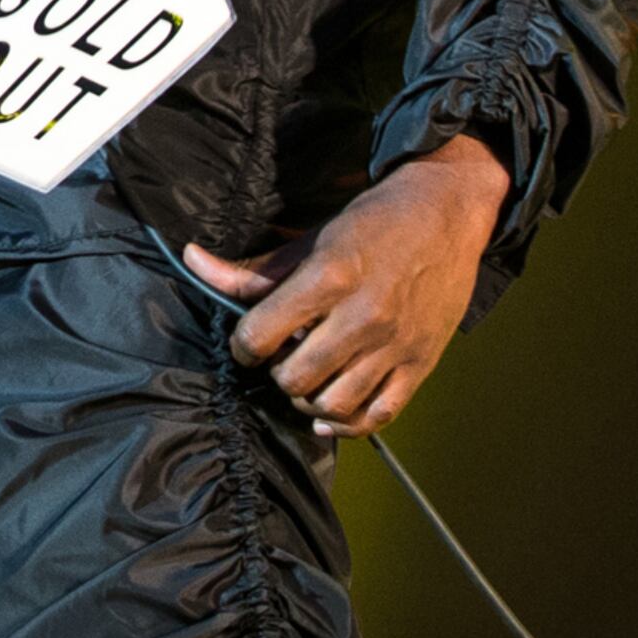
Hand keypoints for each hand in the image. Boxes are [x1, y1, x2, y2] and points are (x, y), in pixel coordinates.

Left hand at [182, 134, 510, 436]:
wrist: (444, 214)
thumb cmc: (373, 223)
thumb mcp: (309, 240)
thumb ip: (252, 270)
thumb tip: (192, 262)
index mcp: (329, 277)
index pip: (260, 334)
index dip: (243, 344)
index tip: (248, 341)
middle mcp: (362, 316)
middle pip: (294, 377)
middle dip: (277, 371)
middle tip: (282, 356)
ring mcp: (394, 344)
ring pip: (333, 403)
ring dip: (309, 398)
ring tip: (307, 378)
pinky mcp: (420, 364)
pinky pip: (378, 416)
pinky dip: (348, 423)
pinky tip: (331, 411)